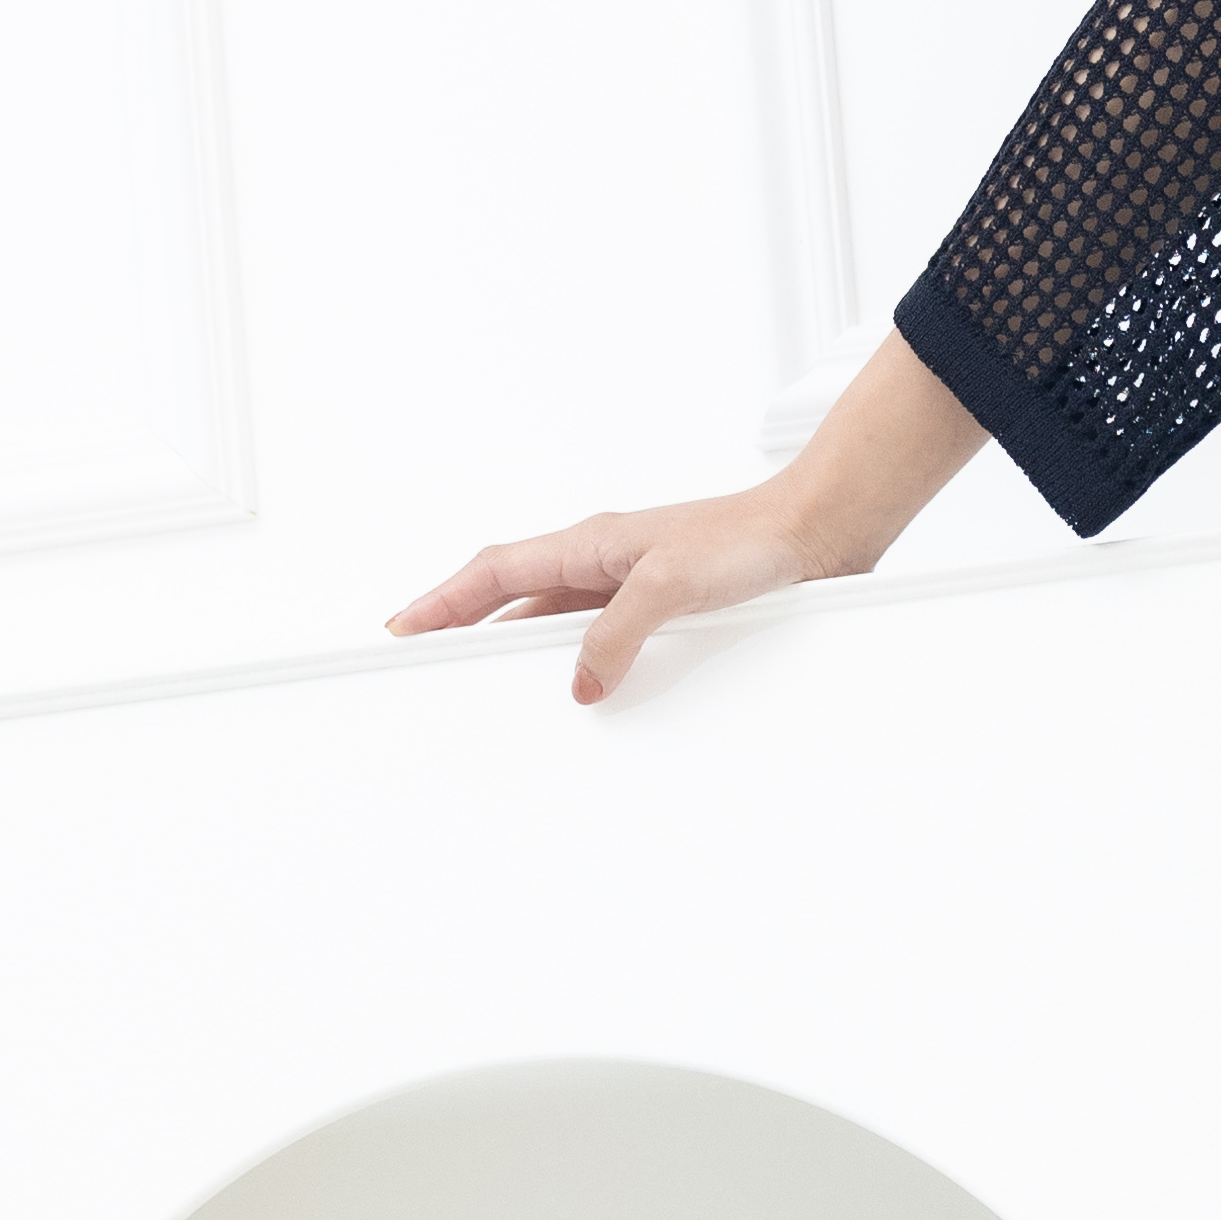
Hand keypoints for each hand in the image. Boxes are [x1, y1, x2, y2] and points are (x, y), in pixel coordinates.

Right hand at [388, 333, 991, 702]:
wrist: (818, 533)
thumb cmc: (750, 539)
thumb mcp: (670, 586)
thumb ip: (617, 633)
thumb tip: (581, 682)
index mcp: (590, 543)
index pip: (495, 573)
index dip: (444, 602)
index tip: (402, 628)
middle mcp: (603, 561)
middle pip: (514, 597)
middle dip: (464, 625)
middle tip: (424, 658)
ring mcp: (632, 584)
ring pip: (555, 619)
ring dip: (519, 647)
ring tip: (483, 681)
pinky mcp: (665, 605)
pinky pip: (601, 635)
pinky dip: (578, 660)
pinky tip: (580, 686)